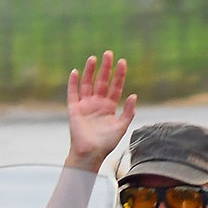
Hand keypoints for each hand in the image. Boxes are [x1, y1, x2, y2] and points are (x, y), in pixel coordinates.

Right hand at [65, 51, 135, 171]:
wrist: (90, 153)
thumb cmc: (106, 143)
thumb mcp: (122, 127)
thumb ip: (128, 112)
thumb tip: (133, 95)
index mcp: (109, 107)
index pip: (115, 86)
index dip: (119, 74)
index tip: (122, 62)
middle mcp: (97, 103)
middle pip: (101, 81)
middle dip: (105, 68)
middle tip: (108, 53)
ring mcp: (85, 105)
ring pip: (87, 84)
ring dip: (90, 71)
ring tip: (93, 58)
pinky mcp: (74, 109)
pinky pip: (73, 93)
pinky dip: (73, 83)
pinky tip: (76, 72)